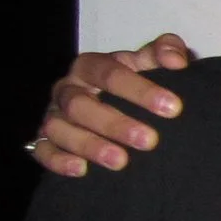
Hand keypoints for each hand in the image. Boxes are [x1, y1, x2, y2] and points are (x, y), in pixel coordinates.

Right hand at [28, 34, 192, 175]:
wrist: (116, 104)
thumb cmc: (133, 81)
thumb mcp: (148, 62)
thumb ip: (166, 51)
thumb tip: (176, 60)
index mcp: (90, 66)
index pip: (109, 73)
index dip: (140, 90)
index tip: (173, 108)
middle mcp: (67, 89)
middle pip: (80, 104)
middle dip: (115, 124)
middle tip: (150, 140)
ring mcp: (54, 115)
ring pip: (59, 129)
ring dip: (89, 146)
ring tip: (120, 161)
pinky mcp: (45, 140)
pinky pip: (43, 150)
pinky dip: (59, 160)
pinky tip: (82, 169)